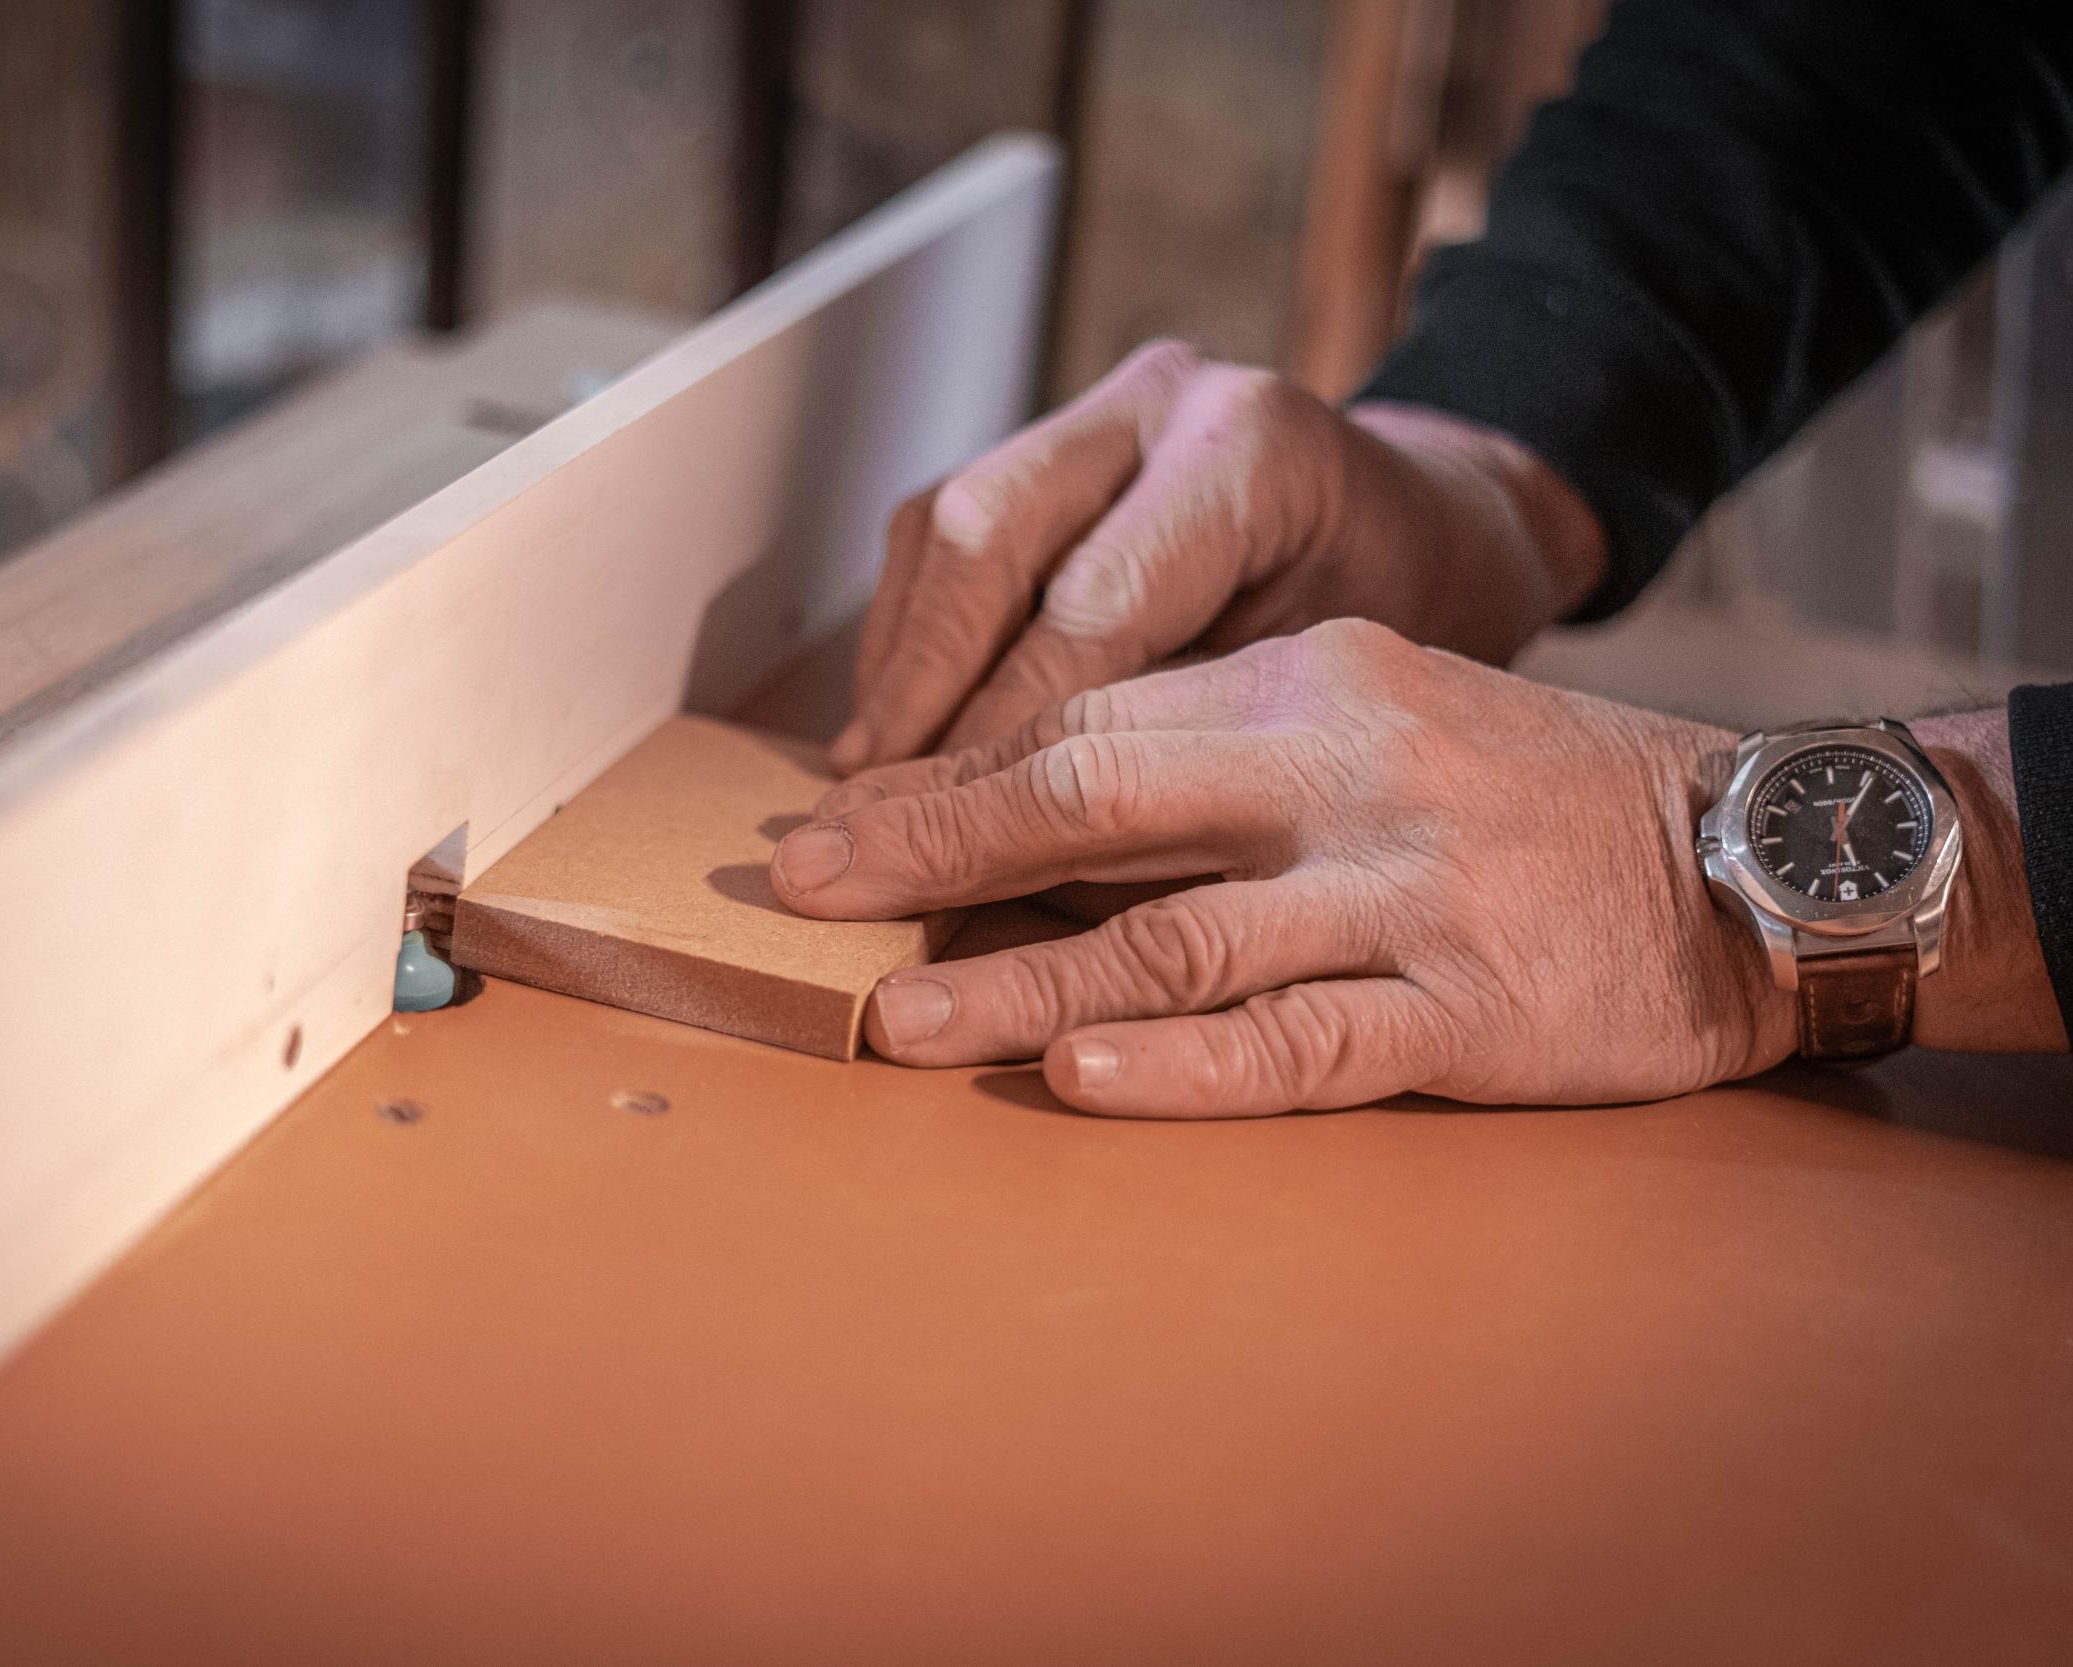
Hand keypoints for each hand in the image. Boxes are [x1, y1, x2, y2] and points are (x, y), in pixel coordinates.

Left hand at [775, 619, 1796, 1116]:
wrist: (1753, 850)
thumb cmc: (1530, 793)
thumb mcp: (1379, 717)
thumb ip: (1223, 754)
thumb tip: (1032, 811)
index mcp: (1310, 682)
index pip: (1089, 724)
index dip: (948, 782)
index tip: (836, 826)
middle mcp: (1345, 769)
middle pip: (1098, 801)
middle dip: (936, 851)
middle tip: (806, 892)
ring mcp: (1408, 892)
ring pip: (1177, 934)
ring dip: (1023, 982)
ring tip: (899, 1017)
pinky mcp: (1471, 1011)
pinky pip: (1305, 1041)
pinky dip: (1189, 1065)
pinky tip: (1088, 1081)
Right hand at [829, 340, 1607, 773]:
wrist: (1438, 530)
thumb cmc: (1412, 628)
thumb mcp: (1336, 693)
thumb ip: (1198, 743)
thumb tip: (1044, 858)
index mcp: (1253, 450)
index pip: (1092, 602)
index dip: (1008, 730)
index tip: (953, 837)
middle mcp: (1161, 403)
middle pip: (986, 531)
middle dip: (919, 685)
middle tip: (876, 809)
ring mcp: (1099, 410)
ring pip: (944, 525)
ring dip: (896, 663)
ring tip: (869, 785)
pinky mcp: (1053, 444)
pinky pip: (943, 531)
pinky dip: (910, 636)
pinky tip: (897, 733)